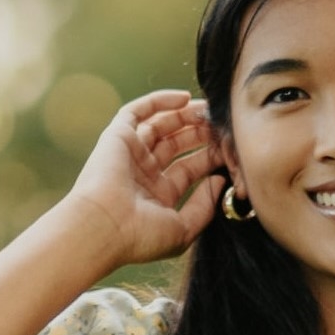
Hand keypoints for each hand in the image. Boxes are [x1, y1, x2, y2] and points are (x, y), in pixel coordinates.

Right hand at [67, 90, 225, 267]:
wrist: (103, 228)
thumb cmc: (141, 236)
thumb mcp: (183, 229)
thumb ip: (205, 206)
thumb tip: (219, 181)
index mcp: (158, 195)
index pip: (190, 169)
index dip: (211, 157)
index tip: (231, 149)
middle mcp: (144, 173)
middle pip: (178, 144)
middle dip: (201, 133)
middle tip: (221, 125)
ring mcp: (130, 154)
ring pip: (161, 125)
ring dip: (185, 115)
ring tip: (208, 110)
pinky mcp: (117, 137)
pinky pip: (138, 111)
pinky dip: (159, 101)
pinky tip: (184, 98)